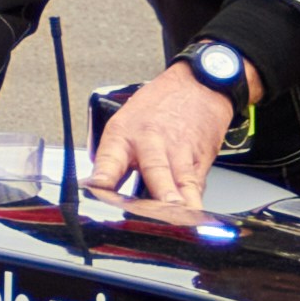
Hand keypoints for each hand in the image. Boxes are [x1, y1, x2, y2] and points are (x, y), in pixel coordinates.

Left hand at [88, 66, 234, 219]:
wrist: (197, 85)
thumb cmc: (158, 106)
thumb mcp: (125, 124)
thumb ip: (114, 161)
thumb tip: (103, 194)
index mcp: (124, 135)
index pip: (110, 160)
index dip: (103, 177)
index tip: (99, 190)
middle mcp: (151, 143)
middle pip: (154, 170)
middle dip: (157, 190)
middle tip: (158, 209)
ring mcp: (178, 152)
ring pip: (181, 180)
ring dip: (183, 201)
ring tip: (183, 214)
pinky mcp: (201, 160)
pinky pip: (196, 185)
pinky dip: (195, 201)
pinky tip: (195, 215)